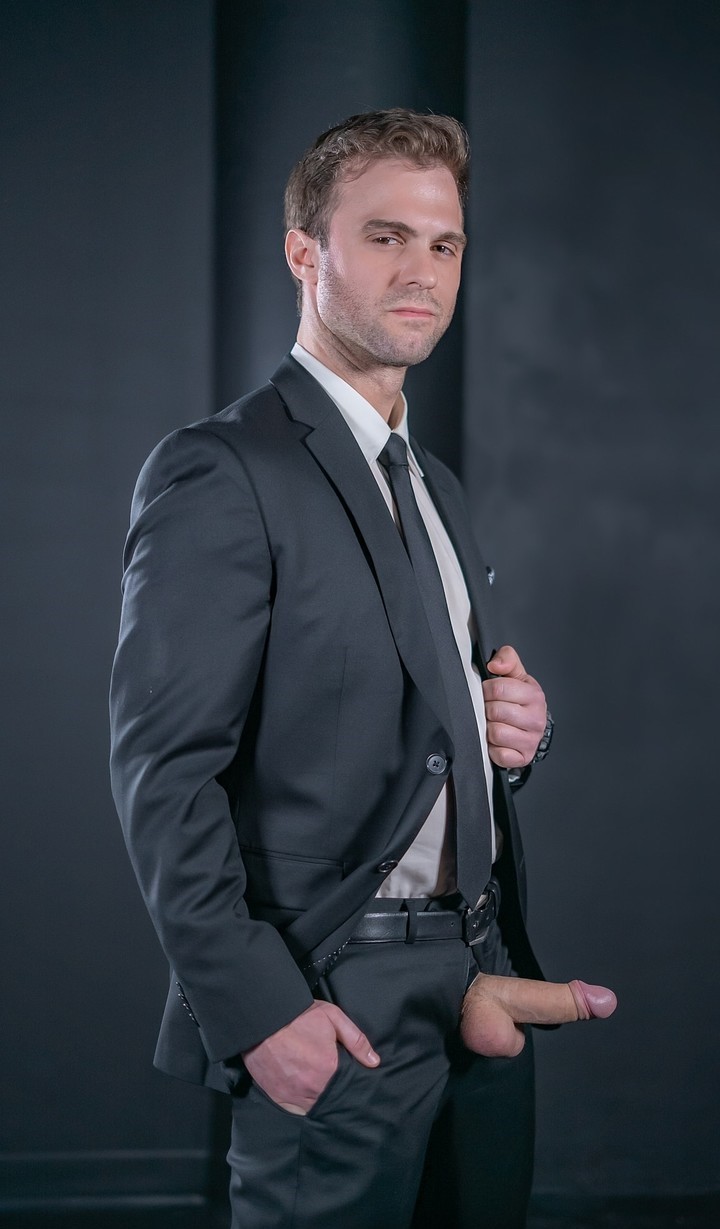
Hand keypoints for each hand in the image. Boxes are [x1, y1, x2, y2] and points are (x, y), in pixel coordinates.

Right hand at [242, 1000, 379, 1115]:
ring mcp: (293, 1095)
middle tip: (331, 1081)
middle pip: (330, 1100)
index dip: (349, 1086)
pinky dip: (301, 1102)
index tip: (348, 1081)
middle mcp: (311, 1088)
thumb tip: (374, 1062)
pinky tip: (303, 1090)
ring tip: (318, 1086)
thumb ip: (356, 1040)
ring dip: (317, 1099)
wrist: (263, 1018)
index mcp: (328, 1069)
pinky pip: (295, 1108)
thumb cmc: (298, 1016)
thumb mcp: (333, 1018)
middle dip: (334, 1094)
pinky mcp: (277, 1097)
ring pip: (313, 1107)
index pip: (347, 1089)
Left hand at [483, 645, 546, 769]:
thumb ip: (507, 659)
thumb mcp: (516, 675)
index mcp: (534, 695)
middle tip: (491, 710)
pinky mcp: (523, 757)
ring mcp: (530, 740)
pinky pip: (499, 754)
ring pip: (495, 733)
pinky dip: (494, 749)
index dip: (487, 690)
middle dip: (487, 709)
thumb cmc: (520, 700)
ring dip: (489, 729)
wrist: (532, 726)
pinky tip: (498, 741)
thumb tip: (495, 664)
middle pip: (495, 711)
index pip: (499, 688)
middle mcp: (536, 718)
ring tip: (494, 724)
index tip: (489, 693)